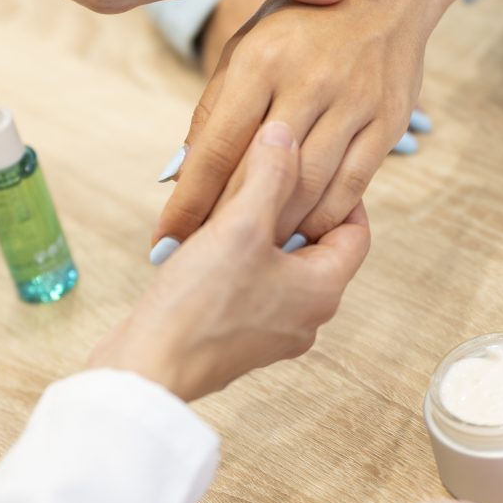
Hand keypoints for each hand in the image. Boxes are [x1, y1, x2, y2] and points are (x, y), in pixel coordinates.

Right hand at [88, 122, 369, 401]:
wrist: (148, 369)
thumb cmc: (200, 305)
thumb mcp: (240, 225)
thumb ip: (268, 174)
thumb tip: (284, 133)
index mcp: (321, 291)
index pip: (355, 230)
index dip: (339, 190)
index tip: (311, 160)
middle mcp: (305, 315)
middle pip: (314, 244)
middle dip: (291, 205)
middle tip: (265, 170)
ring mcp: (269, 330)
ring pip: (278, 263)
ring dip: (258, 229)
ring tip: (229, 198)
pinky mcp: (235, 335)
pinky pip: (249, 283)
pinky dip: (235, 255)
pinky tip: (204, 237)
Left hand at [152, 0, 502, 252]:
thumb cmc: (303, 19)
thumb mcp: (248, 45)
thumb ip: (216, 106)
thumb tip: (184, 171)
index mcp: (259, 61)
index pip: (214, 148)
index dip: (187, 202)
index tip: (164, 237)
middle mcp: (306, 82)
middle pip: (258, 176)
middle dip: (224, 223)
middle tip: (201, 254)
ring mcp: (352, 103)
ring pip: (308, 190)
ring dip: (275, 228)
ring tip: (249, 251)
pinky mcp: (387, 120)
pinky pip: (353, 186)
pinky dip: (324, 218)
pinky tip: (302, 231)